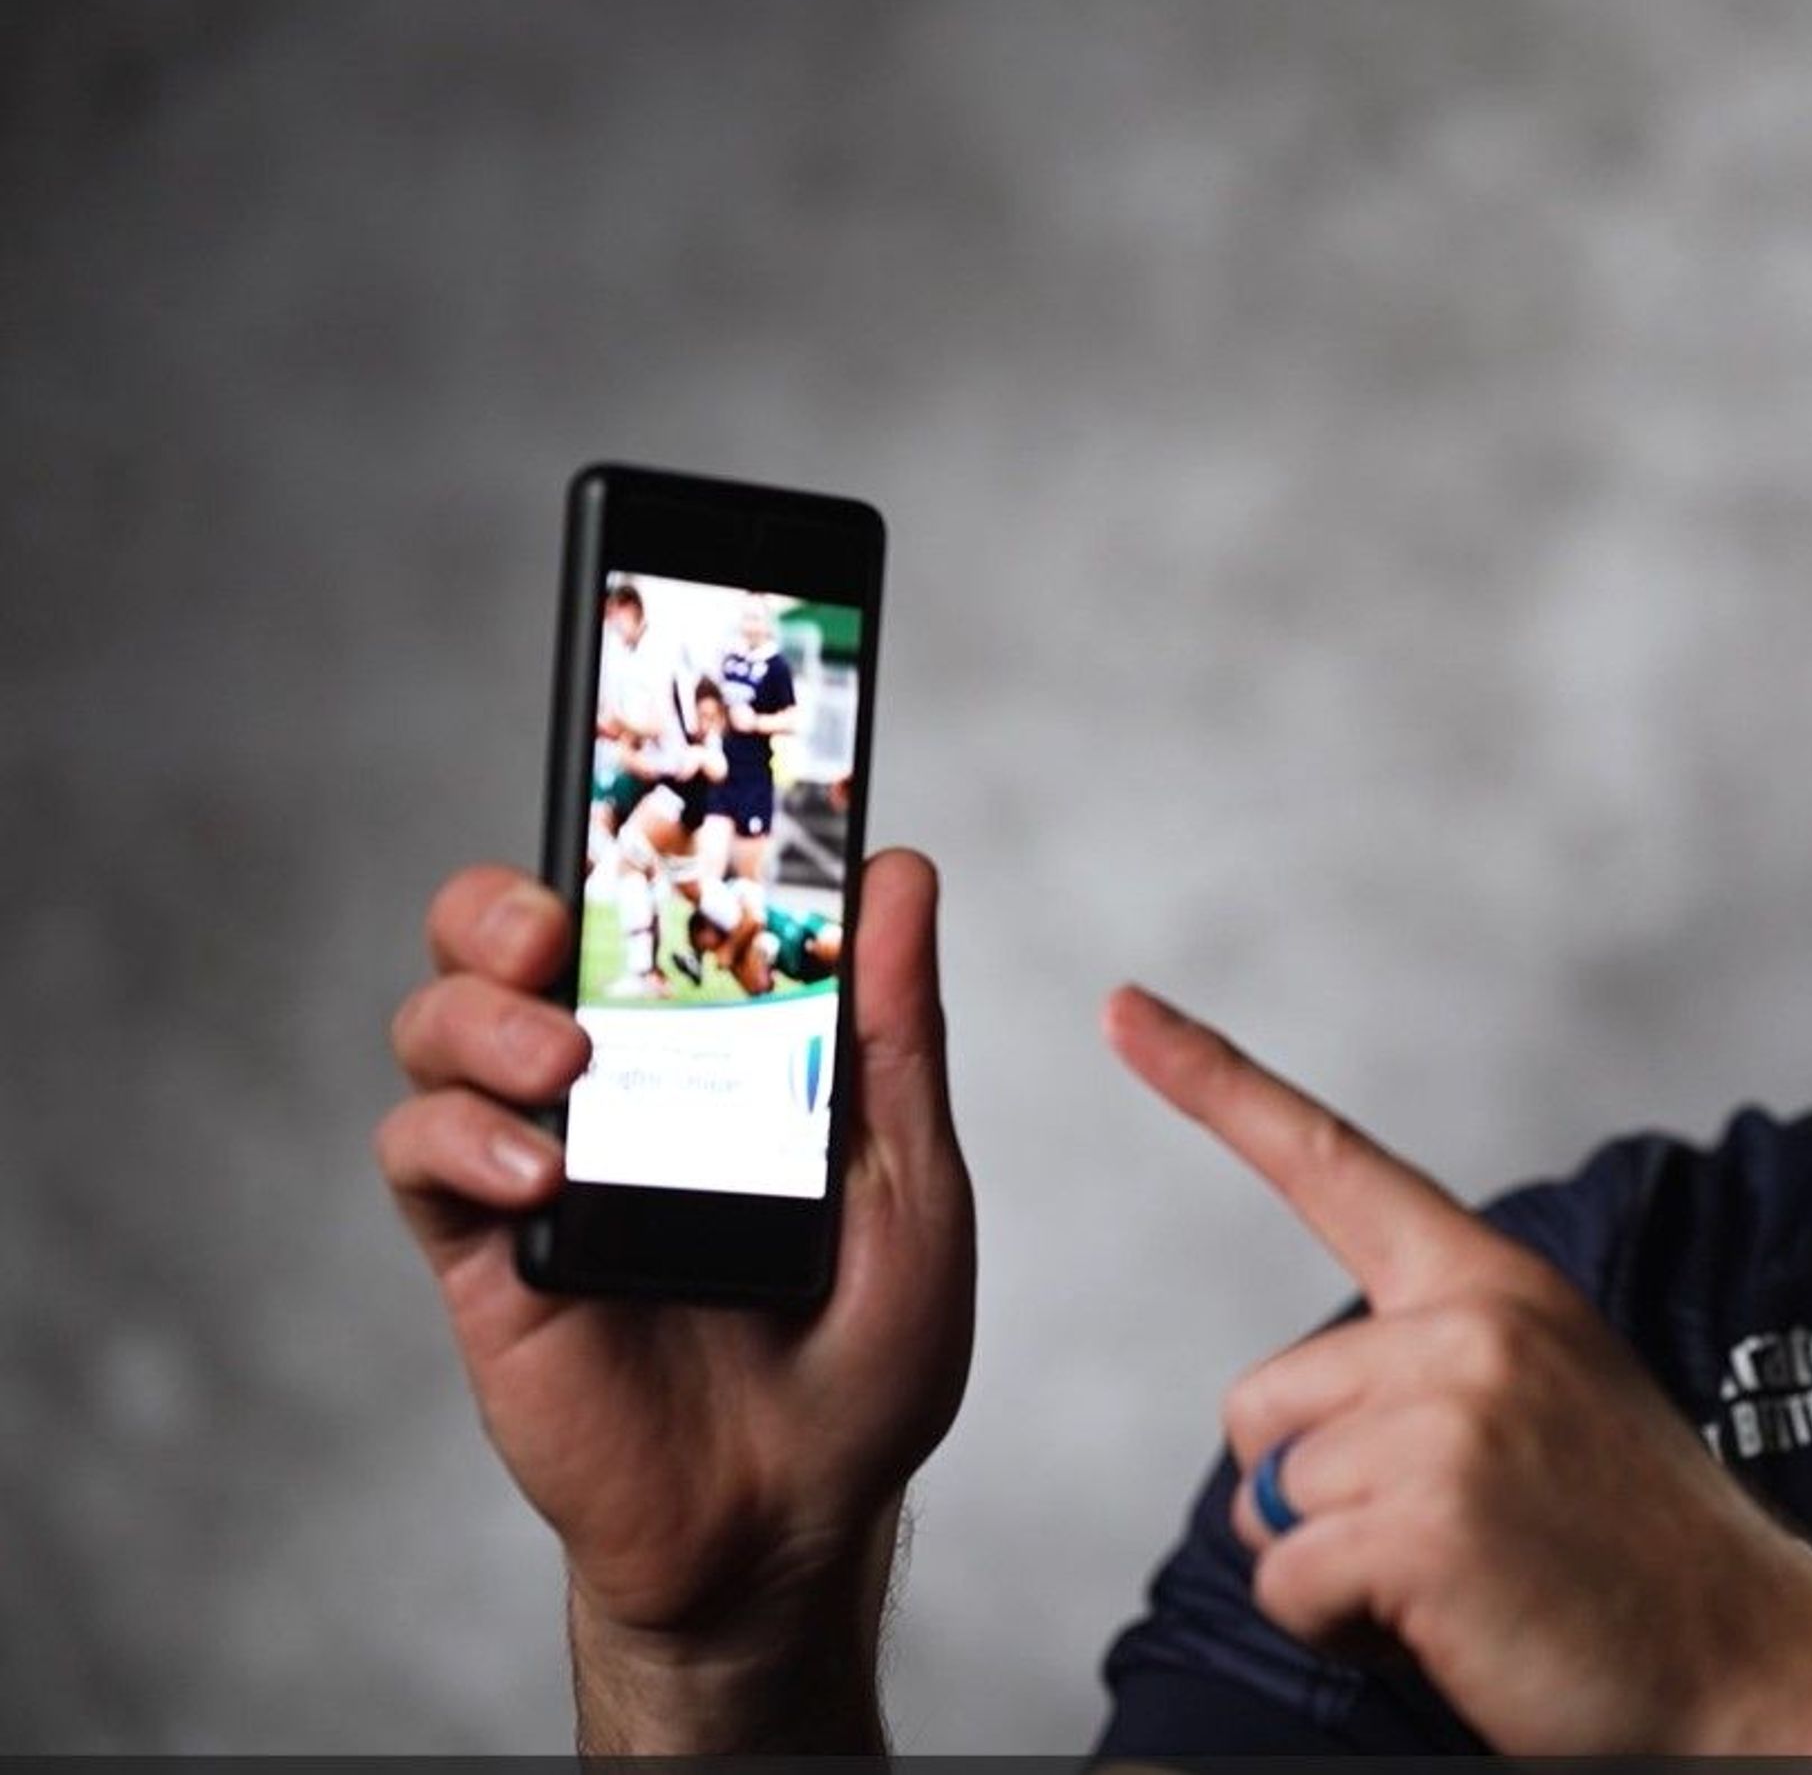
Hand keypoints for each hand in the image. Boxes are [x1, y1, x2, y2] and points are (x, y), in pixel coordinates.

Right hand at [376, 855, 975, 1746]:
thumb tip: (895, 870)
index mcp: (718, 1049)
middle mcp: (615, 1086)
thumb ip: (891, 1032)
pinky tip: (540, 1170)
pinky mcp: (483, 1254)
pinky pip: (420, 1156)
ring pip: (438, 1025)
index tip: (635, 775)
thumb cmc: (865, 1354)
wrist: (795, 1517)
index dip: (619, 831)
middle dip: (504, 900)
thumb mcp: (911, 1179)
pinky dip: (461, 1138)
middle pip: (502, 940)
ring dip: (483, 1015)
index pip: (643, 908)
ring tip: (567, 1060)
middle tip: (560, 922)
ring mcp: (539, 1161)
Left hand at [1107, 988, 1811, 1754]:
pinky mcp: (1426, 1519)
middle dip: (1310, 1493)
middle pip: (1261, 1405)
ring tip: (1460, 1584)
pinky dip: (1339, 1629)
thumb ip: (1439, 1370)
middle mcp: (1471, 1329)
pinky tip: (1446, 1627)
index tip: (1125, 1010)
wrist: (1758, 1661)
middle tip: (1441, 1541)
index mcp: (1499, 1286)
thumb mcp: (1554, 1405)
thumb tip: (1300, 1435)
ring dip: (1332, 1568)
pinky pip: (1288, 1579)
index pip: (1335, 1163)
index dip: (1214, 1083)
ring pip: (1268, 1500)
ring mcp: (1450, 1419)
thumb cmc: (1640, 1561)